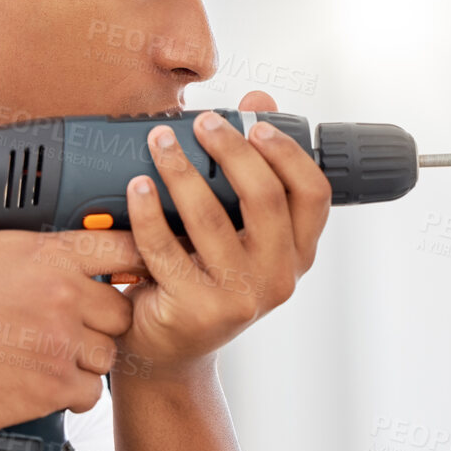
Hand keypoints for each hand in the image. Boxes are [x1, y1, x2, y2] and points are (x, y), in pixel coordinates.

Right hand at [0, 227, 144, 431]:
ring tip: (47, 357)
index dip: (135, 264)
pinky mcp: (54, 385)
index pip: (125, 249)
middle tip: (70, 329)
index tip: (136, 275)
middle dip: (100, 323)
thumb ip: (28, 241)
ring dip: (84, 360)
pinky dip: (71, 392)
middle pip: (122, 312)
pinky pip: (91, 391)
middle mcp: (62, 295)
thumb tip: (56, 234)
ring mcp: (61, 342)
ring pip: (108, 355)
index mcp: (49, 255)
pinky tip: (41, 381)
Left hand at [114, 91, 332, 383]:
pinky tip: (136, 185)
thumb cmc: (200, 277)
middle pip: (265, 198)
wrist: (165, 349)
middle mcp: (277, 277)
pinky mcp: (196, 311)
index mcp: (297, 253)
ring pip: (211, 218)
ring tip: (159, 143)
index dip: (288, 153)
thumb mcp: (234, 228)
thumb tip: (260, 100)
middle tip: (203, 123)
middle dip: (231, 150)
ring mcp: (239, 298)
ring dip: (181, 171)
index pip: (313, 194)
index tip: (255, 123)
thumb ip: (251, 168)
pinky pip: (165, 248)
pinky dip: (147, 210)